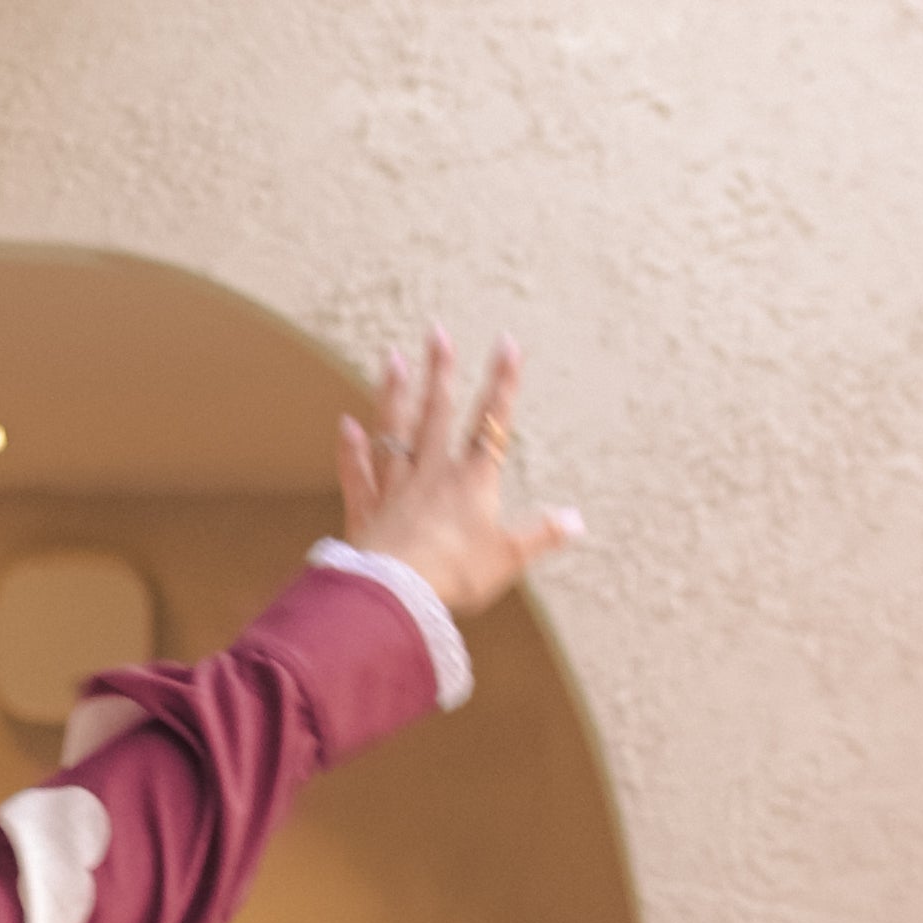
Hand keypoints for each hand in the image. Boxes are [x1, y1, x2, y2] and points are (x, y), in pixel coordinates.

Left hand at [334, 327, 581, 628]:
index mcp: (472, 481)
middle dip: (441, 371)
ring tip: (393, 360)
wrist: (399, 591)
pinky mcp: (367, 511)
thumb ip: (541, 535)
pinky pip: (358, 475)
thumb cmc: (456, 573)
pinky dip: (350, 451)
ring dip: (394, 395)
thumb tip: (576, 521)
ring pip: (395, 432)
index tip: (507, 344)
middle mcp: (433, 473)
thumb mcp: (508, 556)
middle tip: (437, 332)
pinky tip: (346, 425)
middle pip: (437, 413)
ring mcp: (396, 488)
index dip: (503, 383)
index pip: (492, 423)